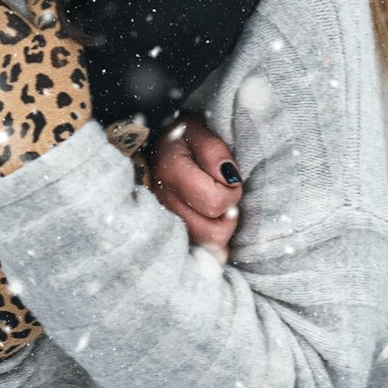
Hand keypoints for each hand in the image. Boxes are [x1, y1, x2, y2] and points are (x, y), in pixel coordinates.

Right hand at [150, 116, 241, 264]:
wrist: (156, 152)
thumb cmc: (181, 140)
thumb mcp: (196, 131)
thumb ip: (213, 151)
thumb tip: (230, 179)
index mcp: (169, 173)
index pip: (214, 202)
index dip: (231, 192)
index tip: (230, 178)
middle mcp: (162, 205)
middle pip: (213, 232)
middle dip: (229, 213)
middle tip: (226, 194)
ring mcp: (164, 225)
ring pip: (209, 247)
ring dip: (222, 227)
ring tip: (218, 206)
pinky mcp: (171, 238)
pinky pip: (204, 255)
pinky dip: (214, 242)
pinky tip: (211, 222)